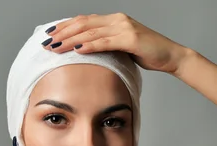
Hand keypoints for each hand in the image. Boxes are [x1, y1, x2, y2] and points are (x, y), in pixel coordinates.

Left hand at [43, 12, 191, 74]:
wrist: (170, 56)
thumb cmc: (148, 54)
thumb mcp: (123, 48)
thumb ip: (108, 46)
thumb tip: (89, 52)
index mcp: (113, 20)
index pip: (84, 21)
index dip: (65, 27)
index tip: (50, 35)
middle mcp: (116, 20)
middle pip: (83, 24)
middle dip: (62, 33)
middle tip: (46, 41)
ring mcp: (123, 27)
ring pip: (90, 32)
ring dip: (71, 40)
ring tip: (56, 47)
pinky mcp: (130, 39)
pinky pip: (105, 42)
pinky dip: (90, 45)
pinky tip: (77, 50)